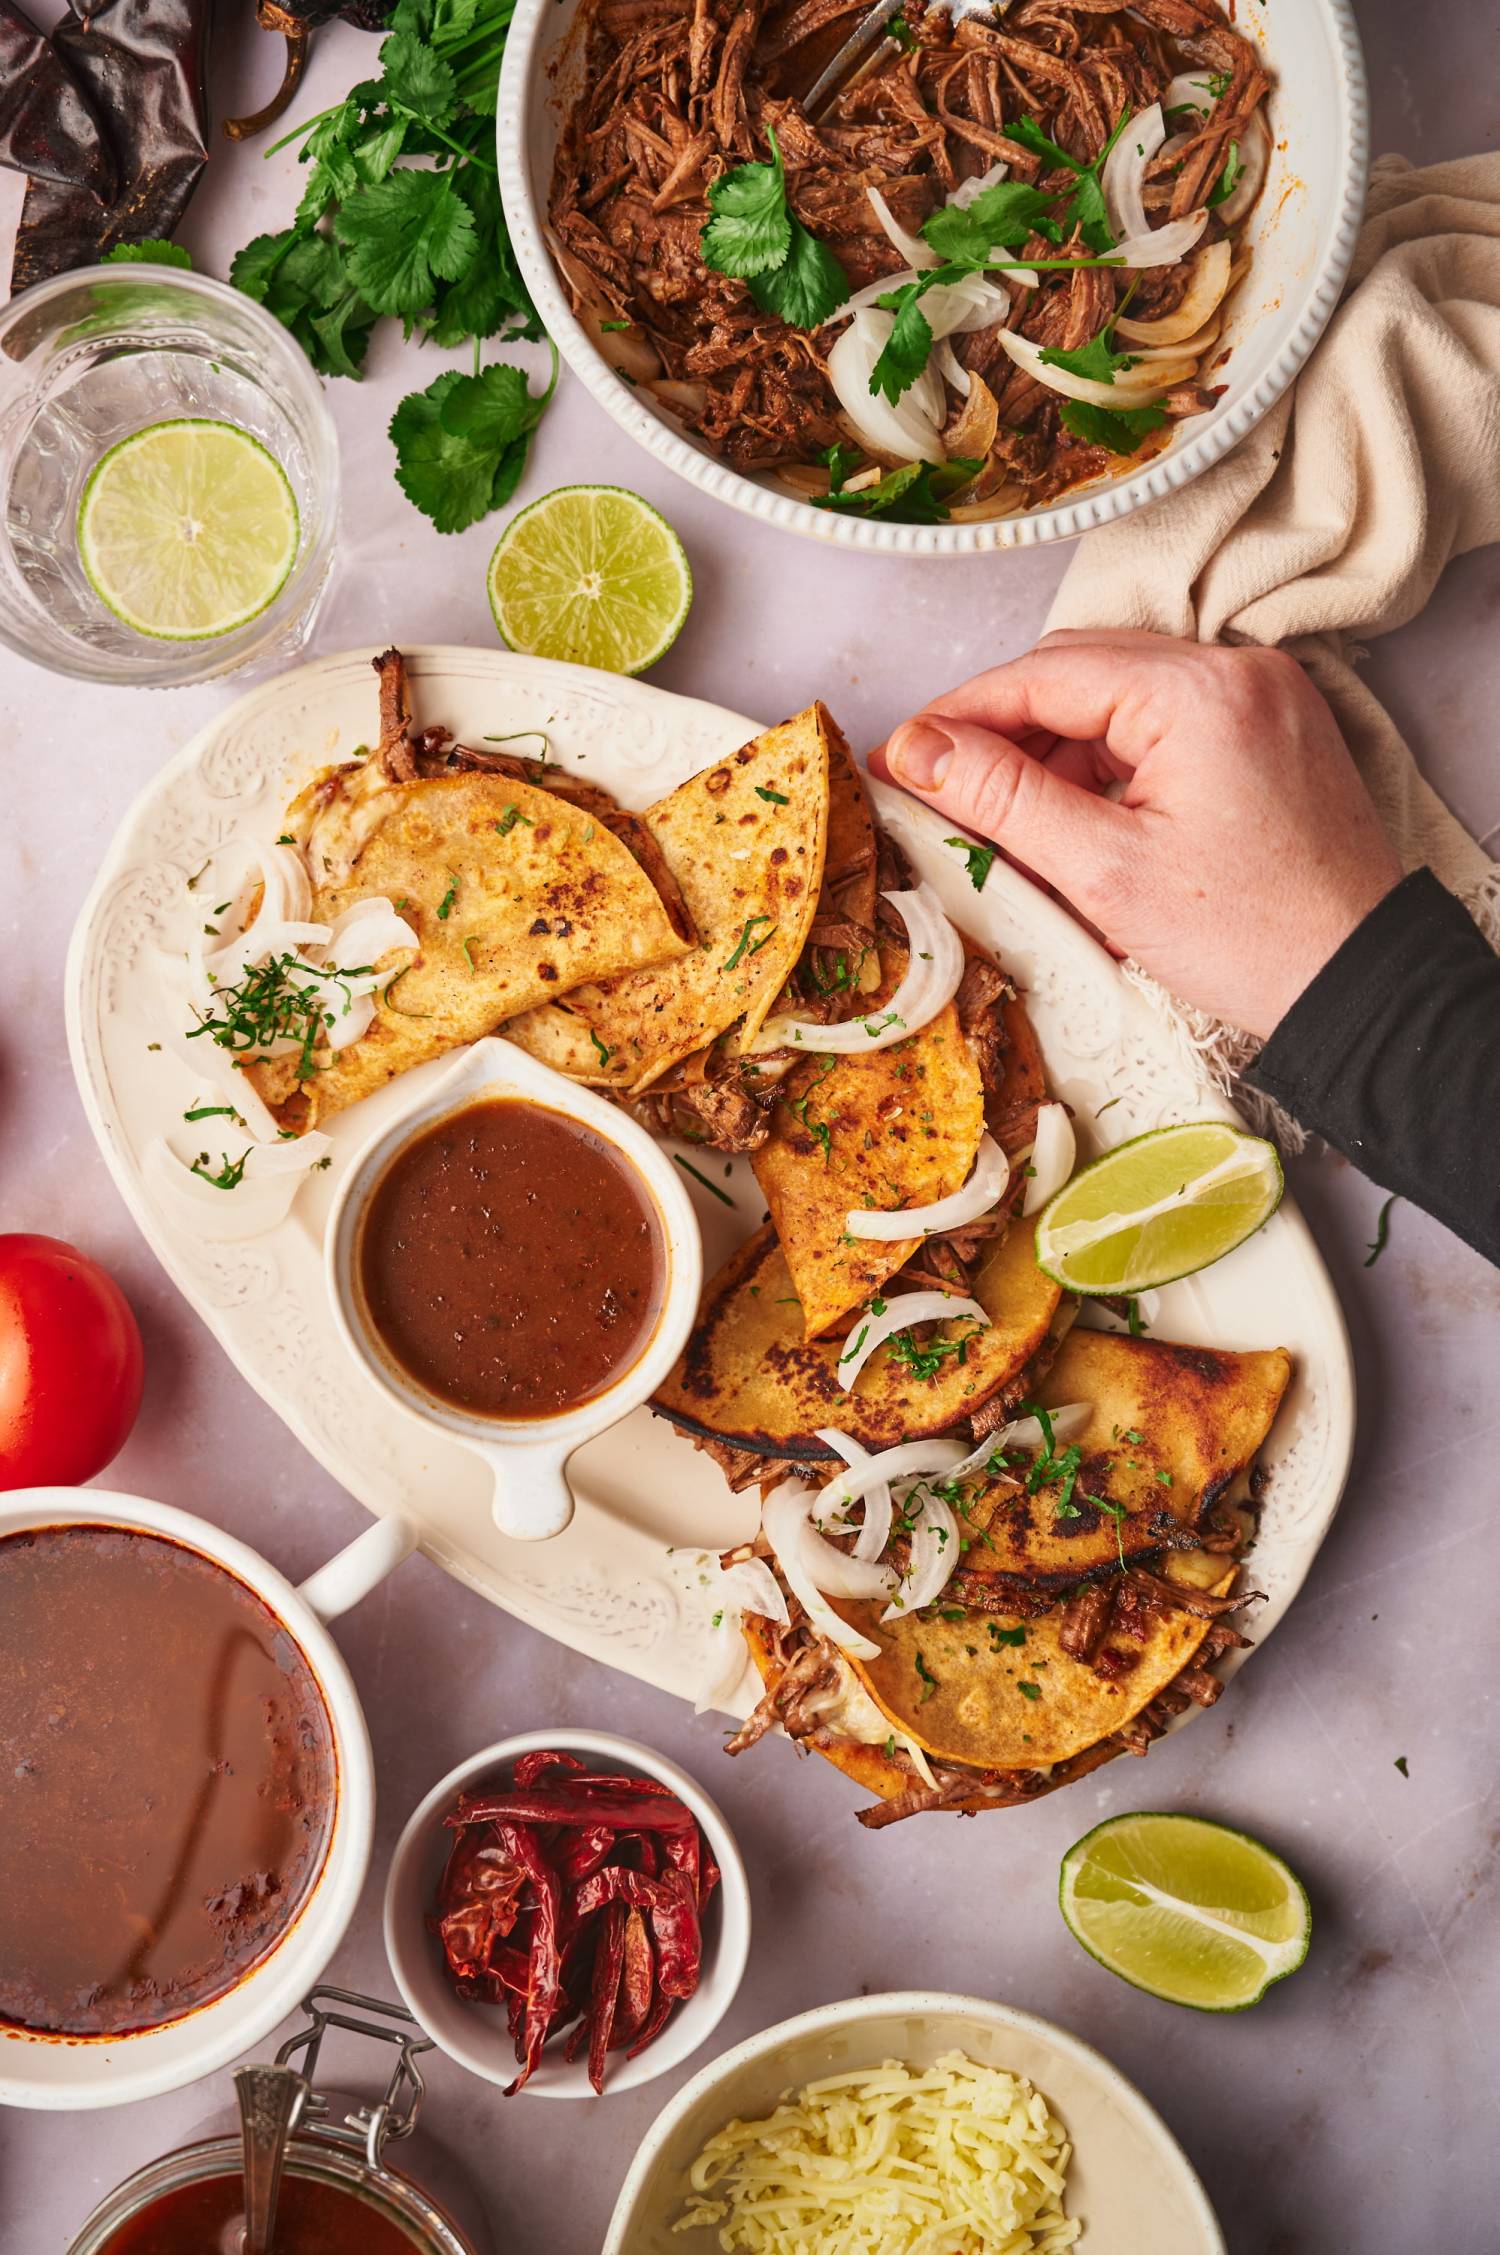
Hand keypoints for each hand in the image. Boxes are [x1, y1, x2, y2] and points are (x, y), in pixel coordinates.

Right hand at [870, 630, 1403, 1038]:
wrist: (1359, 985)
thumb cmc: (1251, 939)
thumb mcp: (1104, 871)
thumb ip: (1003, 799)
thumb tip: (918, 749)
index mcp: (1198, 691)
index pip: (1043, 673)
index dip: (958, 715)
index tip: (899, 755)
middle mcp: (1236, 671)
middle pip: (1079, 672)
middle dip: (1003, 730)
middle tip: (937, 787)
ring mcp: (1260, 697)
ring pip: (1118, 698)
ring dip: (1055, 750)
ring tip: (1008, 823)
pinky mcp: (1270, 731)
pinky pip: (1164, 723)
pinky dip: (1109, 763)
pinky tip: (1077, 821)